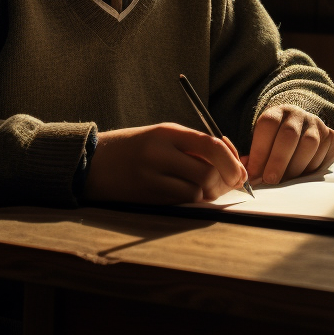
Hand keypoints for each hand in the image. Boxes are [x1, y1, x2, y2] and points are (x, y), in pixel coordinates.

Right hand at [84, 123, 247, 204]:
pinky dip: (190, 200)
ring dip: (205, 194)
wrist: (93, 163)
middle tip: (224, 184)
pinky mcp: (147, 197)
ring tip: (200, 187)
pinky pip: (182, 202)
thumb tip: (236, 164)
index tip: (240, 173)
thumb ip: (196, 146)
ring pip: (196, 191)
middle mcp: (159, 153)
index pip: (211, 145)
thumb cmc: (137, 148)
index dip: (232, 161)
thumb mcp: (164, 136)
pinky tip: (184, 193)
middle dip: (222, 183)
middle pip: (207, 172)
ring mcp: (151, 177)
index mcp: (167, 132)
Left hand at [246, 105, 333, 185]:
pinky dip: (314, 167)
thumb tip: (246, 172)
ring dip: (296, 166)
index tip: (253, 173)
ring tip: (286, 181)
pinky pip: (326, 151)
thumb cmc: (275, 141)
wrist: (301, 128)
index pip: (268, 124)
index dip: (260, 150)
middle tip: (270, 180)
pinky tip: (303, 175)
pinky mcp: (331, 136)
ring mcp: (317, 124)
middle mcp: (298, 115)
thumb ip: (254, 157)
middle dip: (278, 161)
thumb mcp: (262, 142)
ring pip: (310, 144)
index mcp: (277, 112)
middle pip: (289, 134)